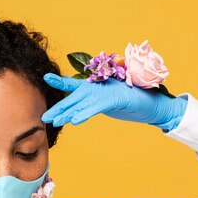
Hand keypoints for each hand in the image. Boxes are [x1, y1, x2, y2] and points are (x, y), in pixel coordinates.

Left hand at [40, 73, 187, 132]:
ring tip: (55, 120)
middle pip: (74, 97)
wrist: (153, 105)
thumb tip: (76, 111)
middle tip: (44, 116)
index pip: (74, 84)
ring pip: (83, 102)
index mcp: (96, 87)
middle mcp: (98, 87)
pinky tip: (75, 120)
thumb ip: (93, 104)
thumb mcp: (107, 103)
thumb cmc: (131, 103)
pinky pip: (96, 107)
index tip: (46, 77)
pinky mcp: (115, 98)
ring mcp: (106, 91)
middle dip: (59, 107)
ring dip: (68, 112)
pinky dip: (86, 113)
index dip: (60, 81)